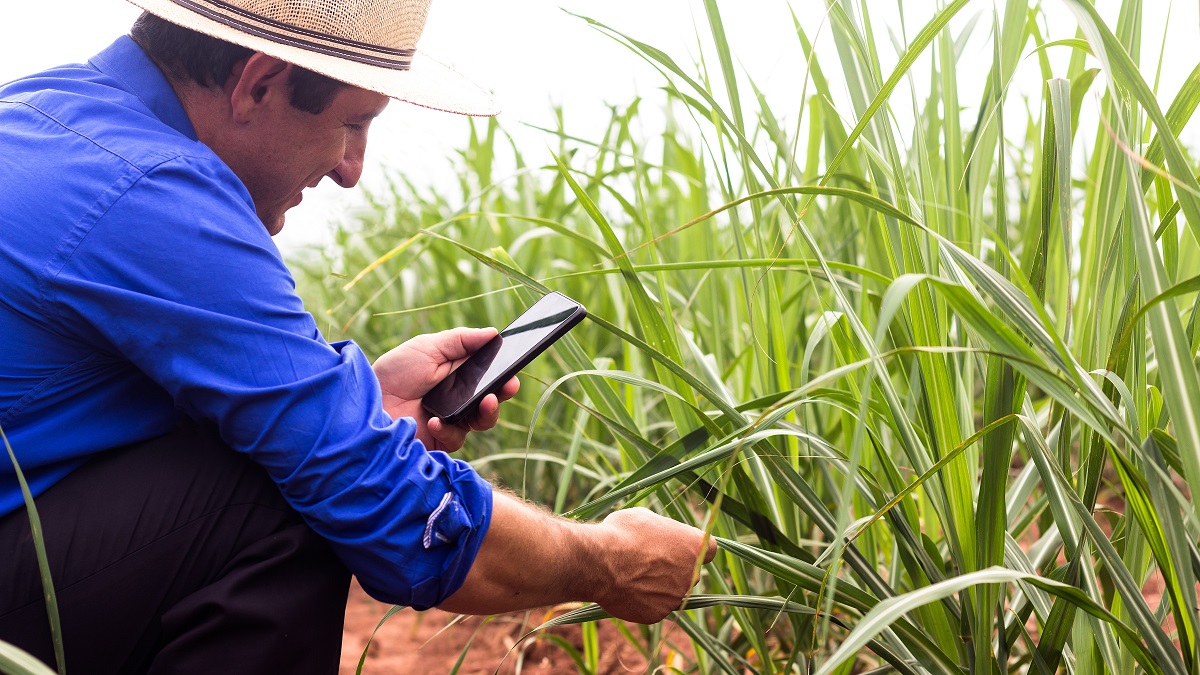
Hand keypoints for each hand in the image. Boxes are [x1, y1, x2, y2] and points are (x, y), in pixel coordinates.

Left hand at [372, 327, 519, 451]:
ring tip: (483, 403)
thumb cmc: (393, 373)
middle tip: (506, 386)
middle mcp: (457, 399)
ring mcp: (449, 421)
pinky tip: (433, 420)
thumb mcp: (427, 348)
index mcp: (457, 375)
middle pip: (490, 400)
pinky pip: (456, 439)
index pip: (488, 375)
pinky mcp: (438, 441)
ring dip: (486, 413)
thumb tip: (493, 333)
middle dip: (502, 394)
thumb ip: (460, 340)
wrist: (363, 403)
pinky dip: (447, 429)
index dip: (503, 374)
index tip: (512, 371)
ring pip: (481, 422)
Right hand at [592, 507, 717, 623]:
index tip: (679, 547)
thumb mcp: (645, 517)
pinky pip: (652, 606)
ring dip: (656, 585)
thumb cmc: (623, 533)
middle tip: (647, 560)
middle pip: (688, 573)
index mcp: (694, 547)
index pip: (709, 549)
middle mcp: (691, 575)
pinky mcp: (657, 614)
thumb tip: (658, 535)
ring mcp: (675, 597)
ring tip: (630, 574)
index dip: (693, 548)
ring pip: (670, 592)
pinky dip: (641, 600)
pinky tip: (625, 589)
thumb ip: (662, 531)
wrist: (600, 562)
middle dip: (673, 568)